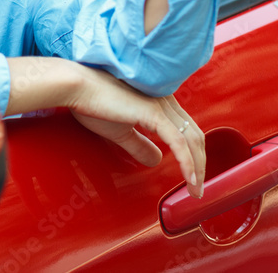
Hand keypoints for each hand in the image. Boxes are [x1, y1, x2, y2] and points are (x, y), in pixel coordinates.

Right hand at [65, 66, 205, 198]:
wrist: (76, 87)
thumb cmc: (92, 102)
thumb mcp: (120, 131)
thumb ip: (139, 145)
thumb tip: (157, 160)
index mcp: (159, 102)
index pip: (186, 131)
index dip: (193, 155)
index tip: (192, 177)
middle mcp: (165, 100)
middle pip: (195, 136)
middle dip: (201, 165)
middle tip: (198, 189)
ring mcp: (161, 105)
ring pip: (191, 141)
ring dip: (198, 168)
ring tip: (195, 190)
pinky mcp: (153, 113)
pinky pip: (178, 143)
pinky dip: (187, 163)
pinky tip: (189, 180)